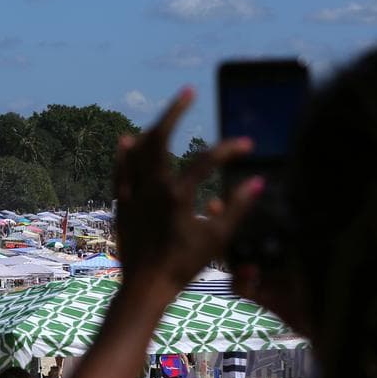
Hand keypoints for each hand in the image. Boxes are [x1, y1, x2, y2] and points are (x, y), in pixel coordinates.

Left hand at [114, 88, 261, 292]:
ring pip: (137, 149)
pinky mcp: (121, 202)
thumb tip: (257, 182)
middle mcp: (151, 188)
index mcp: (178, 195)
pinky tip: (127, 139)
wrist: (146, 285)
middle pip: (160, 137)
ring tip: (166, 117)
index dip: (229, 149)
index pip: (206, 160)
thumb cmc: (184, 264)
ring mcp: (132, 194)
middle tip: (187, 92)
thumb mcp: (218, 238)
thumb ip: (238, 208)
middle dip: (174, 110)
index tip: (245, 146)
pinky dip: (124, 152)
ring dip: (152, 129)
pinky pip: (119, 169)